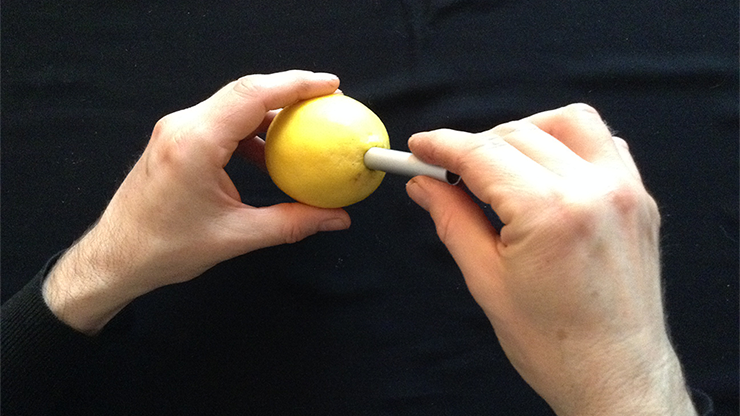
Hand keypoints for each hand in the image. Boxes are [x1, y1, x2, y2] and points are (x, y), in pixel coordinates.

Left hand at [43, 70, 350, 334]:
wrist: (115, 257)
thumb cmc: (165, 249)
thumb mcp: (236, 238)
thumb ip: (291, 224)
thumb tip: (335, 218)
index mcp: (196, 144)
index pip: (252, 96)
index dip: (295, 84)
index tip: (330, 86)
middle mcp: (183, 126)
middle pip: (245, 91)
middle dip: (290, 91)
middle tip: (328, 101)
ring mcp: (177, 129)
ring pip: (234, 104)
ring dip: (270, 111)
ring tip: (305, 126)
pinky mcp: (176, 139)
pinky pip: (221, 121)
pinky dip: (251, 129)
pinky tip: (270, 153)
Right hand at [406, 104, 695, 414]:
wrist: (615, 376)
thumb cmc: (554, 344)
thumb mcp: (487, 281)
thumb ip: (453, 220)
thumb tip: (423, 187)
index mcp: (551, 213)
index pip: (483, 154)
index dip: (442, 146)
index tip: (419, 148)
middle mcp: (594, 189)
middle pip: (518, 134)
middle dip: (475, 146)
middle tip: (447, 172)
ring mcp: (624, 190)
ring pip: (566, 123)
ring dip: (524, 132)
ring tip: (498, 166)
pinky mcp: (639, 199)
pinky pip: (603, 144)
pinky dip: (568, 144)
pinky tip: (545, 171)